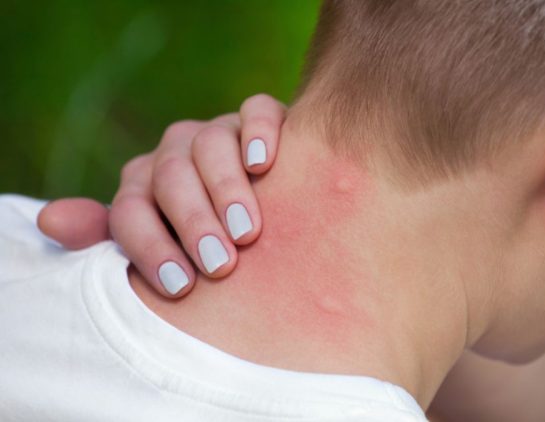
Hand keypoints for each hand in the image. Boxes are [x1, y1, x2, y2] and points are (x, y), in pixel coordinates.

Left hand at [38, 94, 285, 297]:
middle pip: (171, 176)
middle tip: (219, 265)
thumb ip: (106, 236)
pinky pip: (257, 112)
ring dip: (227, 189)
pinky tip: (264, 164)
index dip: (151, 247)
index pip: (131, 210)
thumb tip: (48, 222)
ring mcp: (218, 132)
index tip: (180, 286)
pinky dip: (260, 133)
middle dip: (192, 221)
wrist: (268, 208)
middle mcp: (175, 152)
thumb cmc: (208, 239)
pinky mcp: (259, 119)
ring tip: (247, 232)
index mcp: (143, 185)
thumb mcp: (158, 244)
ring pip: (211, 143)